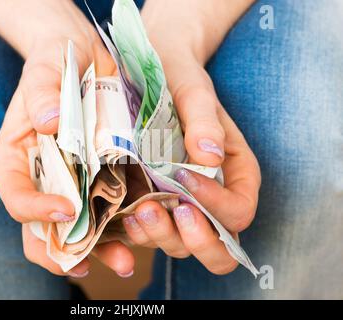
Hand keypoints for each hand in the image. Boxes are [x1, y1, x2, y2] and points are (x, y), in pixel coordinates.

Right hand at [0, 0, 133, 276]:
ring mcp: (72, 183)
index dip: (35, 210)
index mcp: (16, 158)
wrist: (86, 57)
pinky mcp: (101, 180)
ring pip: (77, 229)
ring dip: (99, 249)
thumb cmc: (57, 61)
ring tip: (126, 261)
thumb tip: (47, 120)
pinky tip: (141, 234)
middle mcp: (42, 179)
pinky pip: (107, 211)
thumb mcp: (46, 67)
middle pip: (43, 227)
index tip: (65, 210)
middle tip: (88, 264)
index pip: (15, 195)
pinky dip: (121, 227)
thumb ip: (41, 91)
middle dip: (65, 251)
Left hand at [122, 0, 259, 274]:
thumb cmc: (177, 77)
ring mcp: (181, 205)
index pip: (238, 209)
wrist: (147, 70)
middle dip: (191, 237)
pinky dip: (139, 234)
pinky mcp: (153, 205)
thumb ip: (204, 120)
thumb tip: (210, 154)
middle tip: (160, 208)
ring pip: (181, 244)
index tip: (186, 178)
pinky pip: (151, 235)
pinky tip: (123, 213)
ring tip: (137, 210)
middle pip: (215, 243)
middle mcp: (211, 197)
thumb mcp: (193, 91)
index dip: (217, 206)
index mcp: (234, 172)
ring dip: (159, 236)